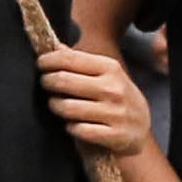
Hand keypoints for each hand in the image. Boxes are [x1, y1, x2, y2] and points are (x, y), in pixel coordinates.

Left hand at [35, 37, 147, 165]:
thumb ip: (80, 62)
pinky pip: (78, 130)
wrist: (141, 129)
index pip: (69, 59)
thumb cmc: (116, 98)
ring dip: (55, 106)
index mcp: (110, 68)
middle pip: (63, 81)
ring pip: (67, 108)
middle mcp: (113, 89)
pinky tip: (72, 125)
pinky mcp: (114, 136)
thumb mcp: (106, 75)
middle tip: (45, 84)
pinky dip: (71, 128)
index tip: (41, 64)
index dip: (48, 61)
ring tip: (56, 105)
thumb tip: (55, 46)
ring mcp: (115, 113)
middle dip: (47, 82)